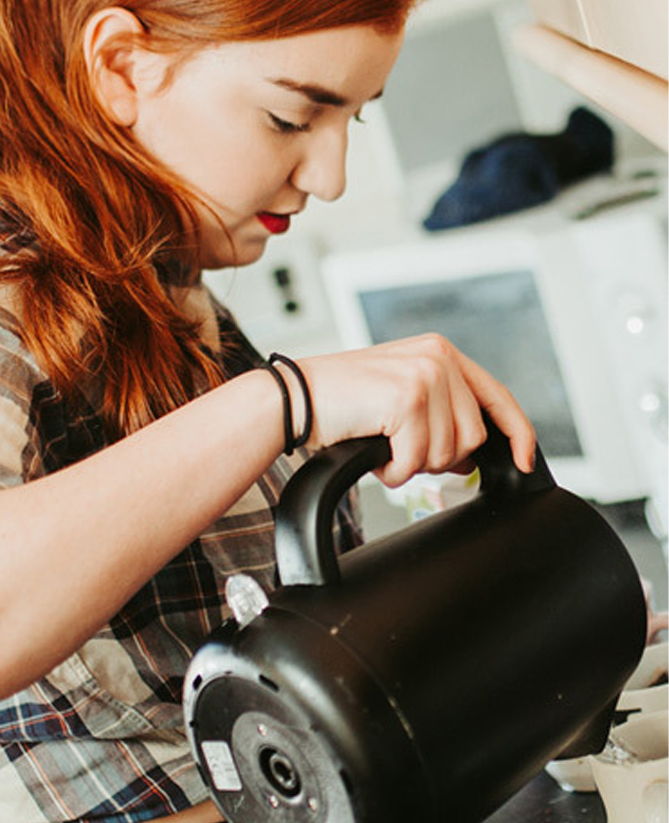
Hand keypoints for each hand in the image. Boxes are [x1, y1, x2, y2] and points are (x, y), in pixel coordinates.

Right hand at [294, 333, 535, 487]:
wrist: (296, 398)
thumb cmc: (342, 400)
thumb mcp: (402, 399)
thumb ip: (442, 417)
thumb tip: (469, 456)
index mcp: (440, 352)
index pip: (498, 397)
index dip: (518, 434)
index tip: (525, 462)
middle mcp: (437, 357)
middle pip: (473, 436)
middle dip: (438, 457)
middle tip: (401, 448)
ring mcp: (424, 375)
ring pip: (448, 451)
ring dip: (413, 464)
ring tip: (384, 446)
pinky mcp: (407, 398)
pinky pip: (417, 458)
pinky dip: (394, 469)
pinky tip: (374, 452)